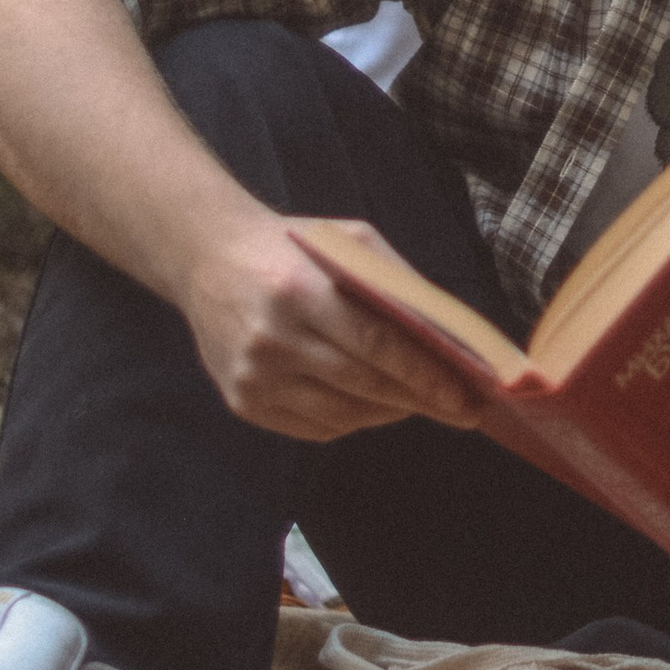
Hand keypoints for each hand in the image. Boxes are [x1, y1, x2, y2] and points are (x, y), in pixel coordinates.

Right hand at [177, 211, 488, 442]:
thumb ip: (394, 282)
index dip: (423, 376)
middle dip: (418, 400)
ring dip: (387, 413)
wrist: (207, 258)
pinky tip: (371, 405)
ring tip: (416, 403)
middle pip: (361, 384)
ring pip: (340, 415)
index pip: (374, 345)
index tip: (462, 396)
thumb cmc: (290, 247)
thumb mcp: (346, 241)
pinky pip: (312, 428)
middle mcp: (272, 339)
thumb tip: (449, 331)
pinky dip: (351, 421)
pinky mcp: (242, 402)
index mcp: (299, 290)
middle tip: (459, 409)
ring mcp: (253, 377)